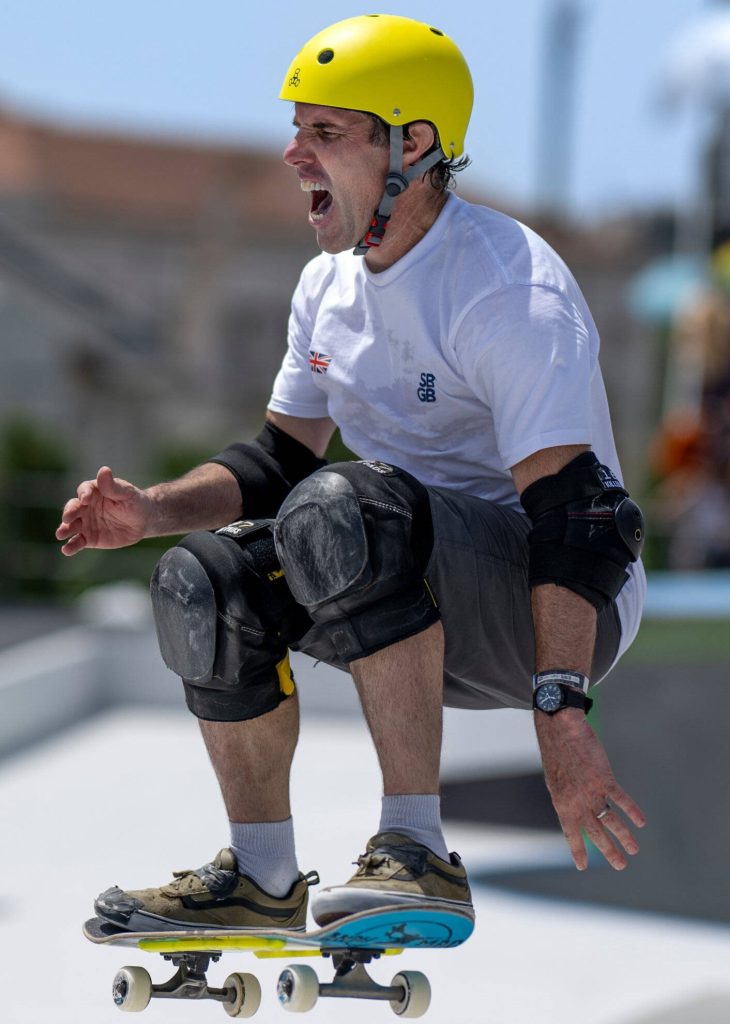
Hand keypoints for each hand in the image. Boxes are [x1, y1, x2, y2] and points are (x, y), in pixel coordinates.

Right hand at [56, 466, 150, 555]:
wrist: (143, 521)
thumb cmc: (135, 502)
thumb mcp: (126, 493)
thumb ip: (112, 486)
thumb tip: (104, 470)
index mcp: (94, 492)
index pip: (84, 490)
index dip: (84, 494)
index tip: (86, 499)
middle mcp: (86, 507)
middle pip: (72, 508)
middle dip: (69, 512)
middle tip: (68, 518)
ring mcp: (86, 523)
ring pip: (71, 526)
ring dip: (64, 529)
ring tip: (60, 534)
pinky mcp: (89, 538)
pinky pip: (78, 542)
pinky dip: (71, 546)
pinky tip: (66, 550)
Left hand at [535, 708, 645, 870]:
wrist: (561, 731)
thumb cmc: (556, 753)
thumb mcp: (554, 780)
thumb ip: (566, 797)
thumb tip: (574, 809)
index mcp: (562, 804)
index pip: (570, 833)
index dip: (577, 850)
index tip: (583, 866)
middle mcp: (577, 803)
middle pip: (596, 833)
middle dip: (609, 851)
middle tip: (621, 866)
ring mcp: (591, 792)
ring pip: (611, 821)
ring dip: (624, 837)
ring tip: (634, 850)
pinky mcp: (604, 779)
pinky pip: (621, 799)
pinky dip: (632, 811)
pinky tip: (641, 822)